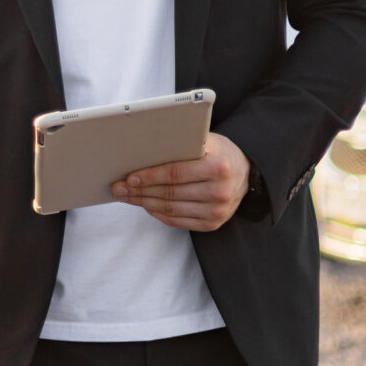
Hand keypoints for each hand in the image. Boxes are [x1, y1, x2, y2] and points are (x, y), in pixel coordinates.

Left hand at [112, 132, 250, 232]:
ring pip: (171, 209)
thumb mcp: (205, 141)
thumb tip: (141, 151)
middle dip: (140, 192)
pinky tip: (145, 205)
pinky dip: (158, 213)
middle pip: (170, 194)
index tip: (129, 178)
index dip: (150, 176)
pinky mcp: (212, 224)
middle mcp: (220, 191)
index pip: (176, 174)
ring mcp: (218, 211)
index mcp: (219, 166)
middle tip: (119, 188)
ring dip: (144, 203)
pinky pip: (178, 221)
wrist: (245, 172)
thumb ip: (181, 145)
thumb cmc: (218, 152)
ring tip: (127, 197)